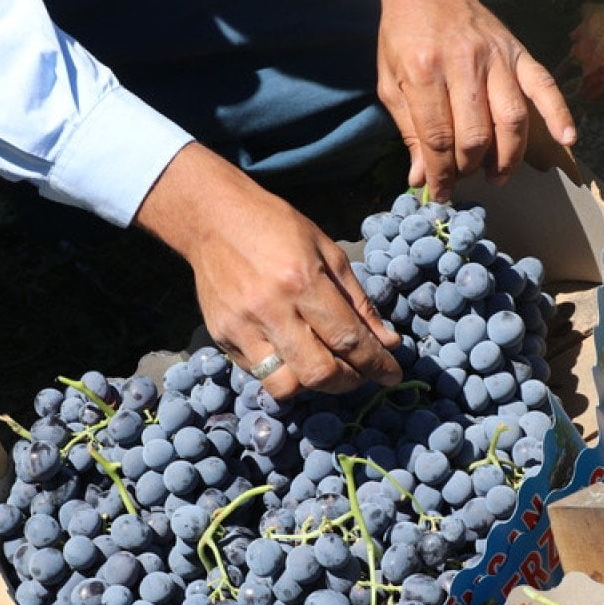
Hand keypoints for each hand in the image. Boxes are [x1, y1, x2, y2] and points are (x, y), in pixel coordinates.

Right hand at [133, 143, 401, 399]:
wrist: (212, 218)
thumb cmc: (276, 228)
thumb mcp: (327, 251)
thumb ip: (358, 302)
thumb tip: (388, 343)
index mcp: (302, 280)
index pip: (348, 339)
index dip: (376, 363)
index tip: (392, 374)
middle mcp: (270, 309)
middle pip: (319, 373)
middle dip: (349, 381)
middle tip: (360, 373)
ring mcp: (241, 327)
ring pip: (286, 386)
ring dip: (313, 384)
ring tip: (324, 366)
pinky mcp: (221, 337)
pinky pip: (259, 374)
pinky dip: (284, 372)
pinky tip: (293, 353)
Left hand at [375, 0, 576, 200]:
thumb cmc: (405, 37)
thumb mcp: (391, 82)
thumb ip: (408, 130)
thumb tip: (420, 177)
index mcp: (424, 70)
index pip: (437, 137)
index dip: (439, 173)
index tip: (440, 194)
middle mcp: (464, 63)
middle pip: (475, 134)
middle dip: (469, 167)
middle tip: (463, 179)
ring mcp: (496, 57)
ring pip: (510, 118)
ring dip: (507, 156)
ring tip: (497, 176)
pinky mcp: (518, 53)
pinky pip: (544, 85)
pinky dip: (559, 113)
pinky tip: (567, 139)